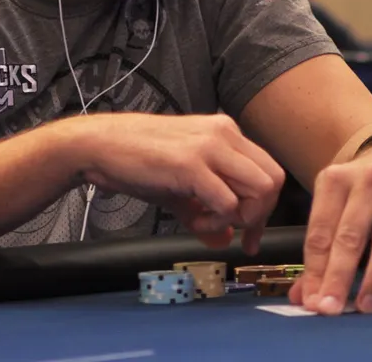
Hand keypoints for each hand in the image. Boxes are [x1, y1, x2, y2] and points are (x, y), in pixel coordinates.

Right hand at [73, 112, 284, 254]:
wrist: (97, 145)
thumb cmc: (134, 160)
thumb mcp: (178, 187)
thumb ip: (205, 212)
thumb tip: (224, 239)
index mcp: (225, 132)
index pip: (269, 170)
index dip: (265, 208)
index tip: (248, 233)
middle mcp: (224, 134)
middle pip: (273, 180)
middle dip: (260, 215)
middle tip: (236, 233)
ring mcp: (209, 146)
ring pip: (261, 189)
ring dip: (241, 217)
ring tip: (208, 223)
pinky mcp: (191, 163)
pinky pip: (228, 202)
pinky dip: (218, 221)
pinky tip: (195, 221)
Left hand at [288, 143, 371, 314]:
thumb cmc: (358, 189)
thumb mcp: (333, 205)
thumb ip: (319, 249)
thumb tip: (303, 296)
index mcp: (333, 180)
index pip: (320, 231)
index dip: (315, 269)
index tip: (312, 301)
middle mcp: (365, 180)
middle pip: (350, 236)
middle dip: (339, 276)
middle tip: (330, 309)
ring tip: (366, 306)